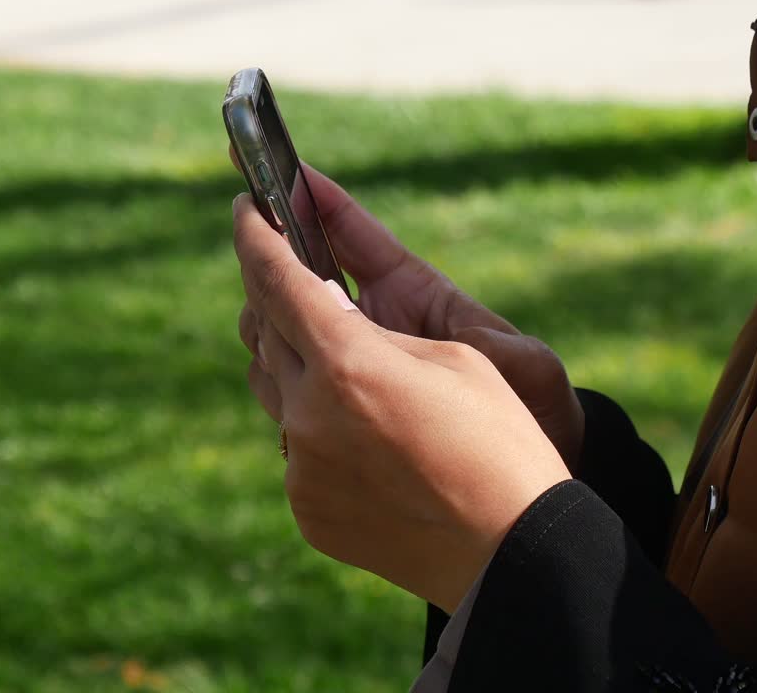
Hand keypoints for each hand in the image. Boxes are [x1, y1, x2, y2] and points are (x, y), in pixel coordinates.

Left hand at [233, 193, 571, 612]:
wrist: (513, 550)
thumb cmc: (501, 441)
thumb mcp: (455, 357)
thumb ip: (377, 330)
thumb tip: (327, 321)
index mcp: (348, 361)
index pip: (278, 279)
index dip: (255, 235)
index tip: (243, 208)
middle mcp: (309, 413)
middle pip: (265, 331)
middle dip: (274, 294)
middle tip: (286, 270)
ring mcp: (303, 468)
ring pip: (271, 389)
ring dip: (290, 358)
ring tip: (325, 346)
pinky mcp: (308, 510)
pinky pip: (293, 446)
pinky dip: (314, 422)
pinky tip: (356, 424)